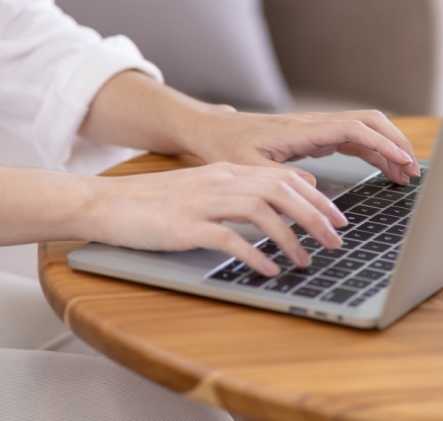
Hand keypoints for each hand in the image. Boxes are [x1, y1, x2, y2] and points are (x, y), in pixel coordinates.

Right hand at [85, 162, 348, 275]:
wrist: (105, 202)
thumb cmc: (151, 201)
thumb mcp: (200, 187)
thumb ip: (236, 190)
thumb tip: (274, 197)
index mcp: (225, 171)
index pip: (283, 177)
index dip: (316, 198)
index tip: (337, 217)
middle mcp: (218, 181)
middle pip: (280, 190)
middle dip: (314, 216)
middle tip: (334, 240)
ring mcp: (201, 202)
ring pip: (261, 210)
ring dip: (289, 237)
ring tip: (305, 260)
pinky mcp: (185, 227)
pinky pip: (229, 239)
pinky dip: (254, 255)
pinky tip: (268, 270)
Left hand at [184, 107, 419, 184]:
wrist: (215, 131)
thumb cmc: (228, 147)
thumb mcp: (247, 167)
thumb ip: (278, 177)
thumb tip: (312, 186)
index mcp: (301, 130)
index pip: (352, 128)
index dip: (381, 142)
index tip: (402, 160)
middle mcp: (315, 124)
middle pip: (368, 122)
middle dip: (395, 142)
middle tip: (413, 170)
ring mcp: (318, 128)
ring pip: (365, 129)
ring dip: (389, 148)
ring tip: (407, 176)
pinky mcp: (316, 137)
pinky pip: (354, 140)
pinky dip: (374, 153)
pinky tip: (386, 171)